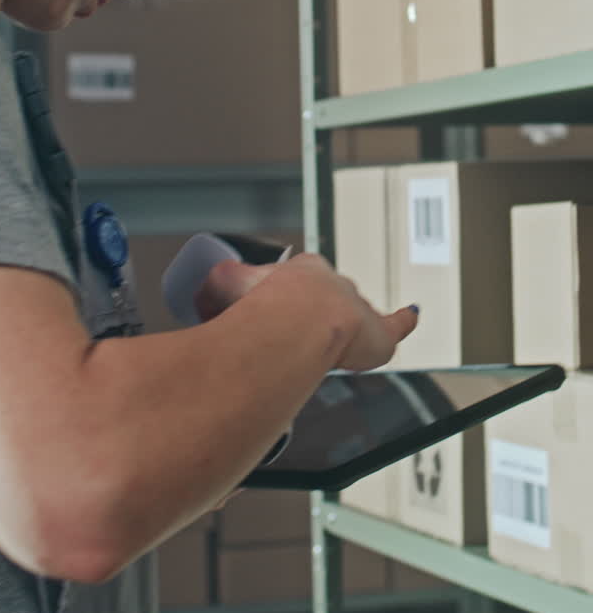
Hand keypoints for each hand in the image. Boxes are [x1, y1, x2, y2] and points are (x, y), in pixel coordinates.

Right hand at [196, 253, 417, 371]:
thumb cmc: (267, 310)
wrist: (301, 326)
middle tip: (300, 332)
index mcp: (302, 270)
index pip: (294, 278)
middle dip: (313, 310)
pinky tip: (411, 316)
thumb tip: (201, 299)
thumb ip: (211, 290)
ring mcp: (358, 307)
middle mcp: (333, 283)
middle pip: (325, 294)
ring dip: (345, 324)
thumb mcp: (222, 286)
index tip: (272, 309)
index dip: (281, 295)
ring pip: (354, 311)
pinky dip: (405, 319)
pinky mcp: (379, 334)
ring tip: (334, 342)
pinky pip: (398, 323)